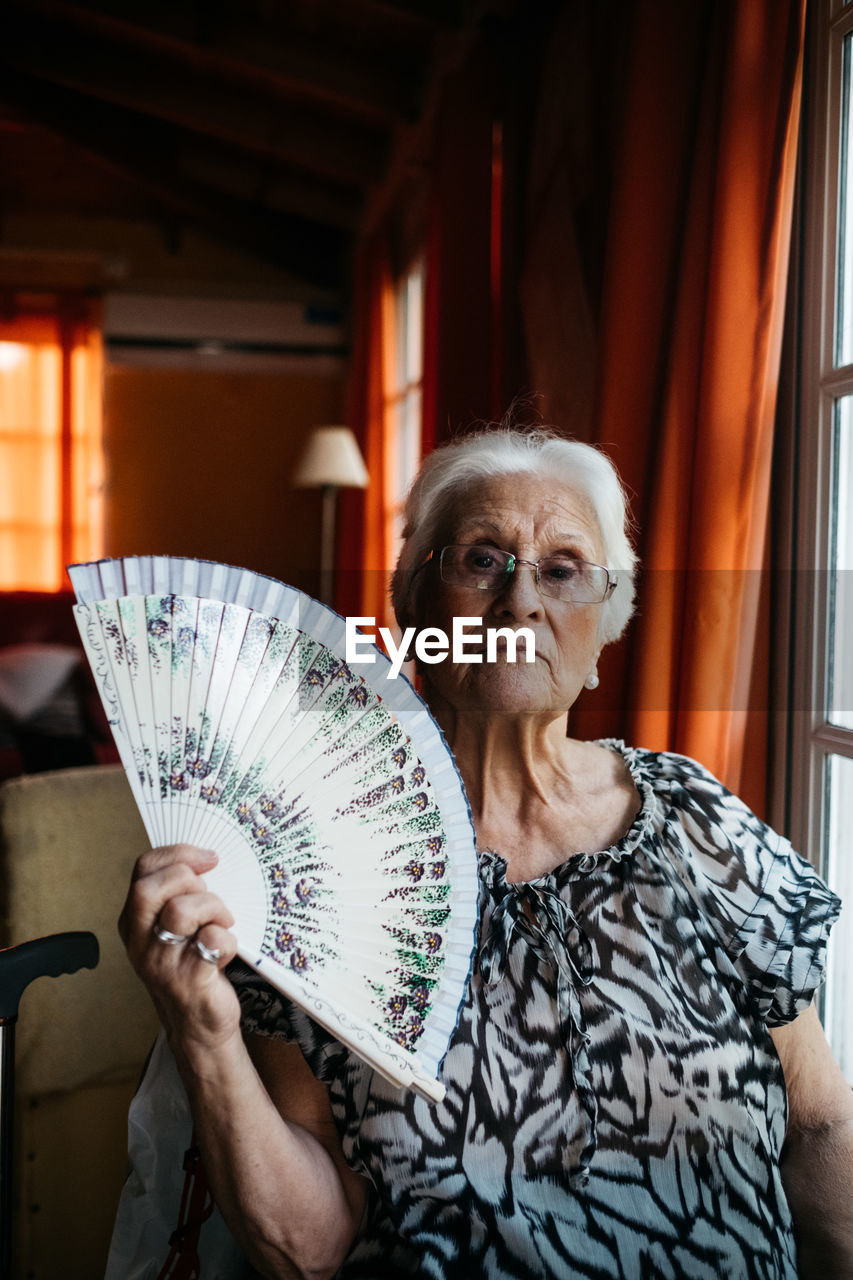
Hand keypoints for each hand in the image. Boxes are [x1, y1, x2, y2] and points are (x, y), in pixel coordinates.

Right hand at [118, 844, 241, 1051]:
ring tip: (223, 922)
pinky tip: (225, 951)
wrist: (197, 1025)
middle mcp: (140, 942)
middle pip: (149, 889)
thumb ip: (178, 895)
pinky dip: (227, 940)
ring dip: (212, 908)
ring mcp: (162, 963)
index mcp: (134, 921)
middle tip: (210, 896)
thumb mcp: (173, 929)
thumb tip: (208, 859)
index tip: (209, 859)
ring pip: (180, 912)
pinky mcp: (189, 981)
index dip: (178, 854)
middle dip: (189, 880)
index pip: (143, 869)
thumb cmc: (190, 965)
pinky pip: (212, 941)